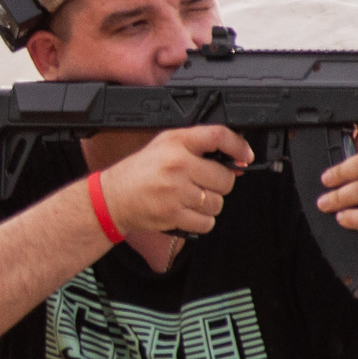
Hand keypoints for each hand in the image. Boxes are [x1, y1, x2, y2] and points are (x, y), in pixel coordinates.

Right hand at [98, 125, 253, 237]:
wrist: (112, 198)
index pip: (218, 136)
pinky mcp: (173, 214)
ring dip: (208, 205)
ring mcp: (176, 191)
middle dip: (218, 184)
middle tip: (202, 184)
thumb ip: (198, 148)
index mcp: (176, 143)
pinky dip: (201, 221)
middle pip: (225, 178)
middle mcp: (177, 165)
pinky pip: (207, 222)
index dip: (239, 146)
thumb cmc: (139, 172)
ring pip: (217, 203)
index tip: (245, 156)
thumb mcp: (164, 147)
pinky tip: (186, 212)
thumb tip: (236, 163)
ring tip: (189, 199)